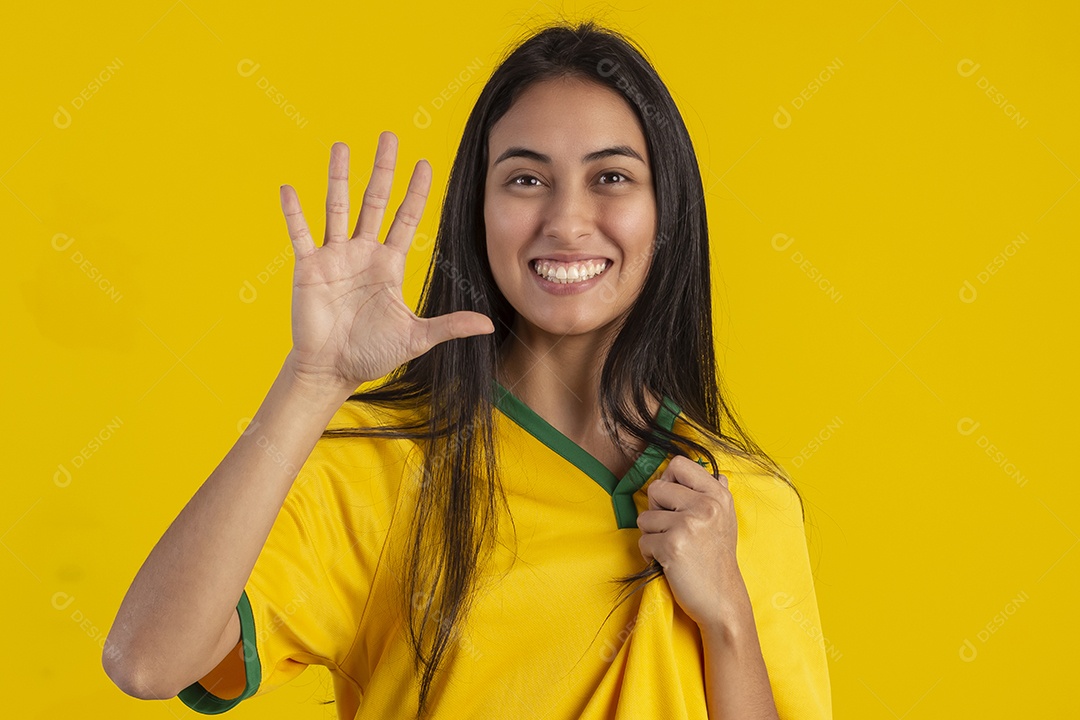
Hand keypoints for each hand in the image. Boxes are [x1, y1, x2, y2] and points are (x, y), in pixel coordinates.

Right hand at [280, 132, 494, 393]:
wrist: (333, 369)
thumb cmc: (372, 353)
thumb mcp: (416, 337)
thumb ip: (449, 325)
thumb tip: (487, 325)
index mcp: (389, 264)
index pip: (406, 218)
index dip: (415, 192)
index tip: (425, 163)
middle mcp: (363, 252)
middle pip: (374, 201)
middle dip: (383, 169)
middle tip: (390, 136)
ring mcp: (334, 257)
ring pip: (337, 207)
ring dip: (339, 177)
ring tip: (341, 146)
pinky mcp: (309, 267)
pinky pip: (301, 234)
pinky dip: (294, 213)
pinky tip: (289, 189)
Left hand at [636, 456, 745, 629]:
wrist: (722, 599)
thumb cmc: (718, 558)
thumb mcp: (726, 520)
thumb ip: (717, 495)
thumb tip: (718, 474)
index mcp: (717, 495)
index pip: (679, 464)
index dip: (669, 480)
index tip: (673, 500)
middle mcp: (705, 505)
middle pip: (656, 488)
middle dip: (656, 510)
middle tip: (672, 529)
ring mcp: (688, 525)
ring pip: (645, 516)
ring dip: (652, 534)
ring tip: (673, 547)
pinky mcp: (672, 546)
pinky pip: (643, 540)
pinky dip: (650, 553)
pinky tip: (668, 562)